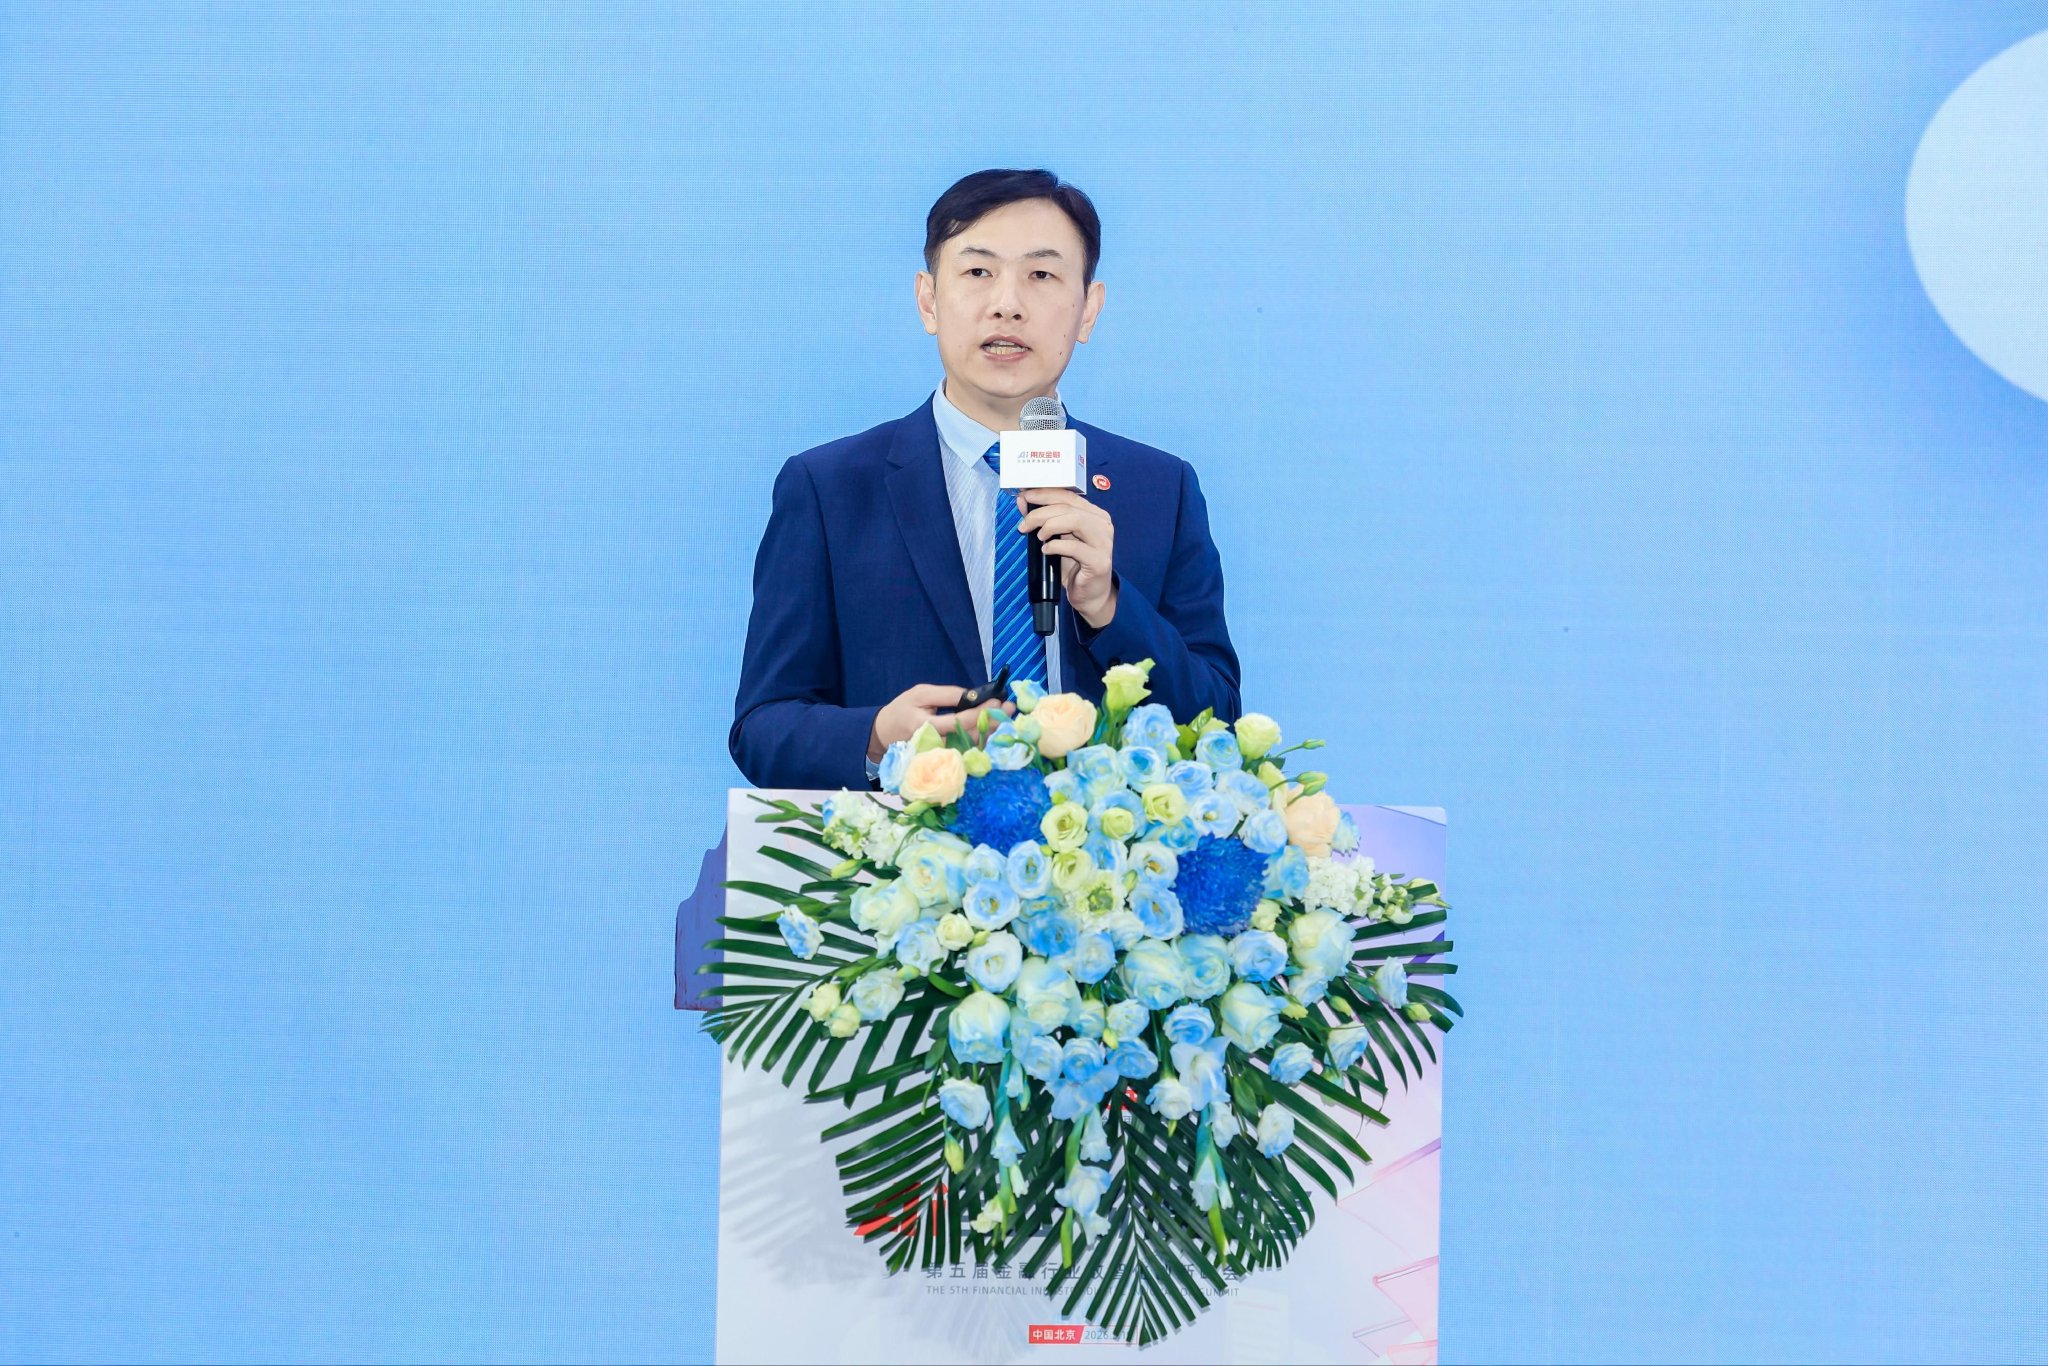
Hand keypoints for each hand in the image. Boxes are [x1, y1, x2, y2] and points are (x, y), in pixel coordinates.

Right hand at [868, 683, 1015, 760]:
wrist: (885, 733)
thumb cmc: (903, 709)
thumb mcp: (920, 693)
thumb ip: (947, 694)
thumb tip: (973, 696)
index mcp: (926, 725)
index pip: (960, 721)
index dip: (981, 711)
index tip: (998, 702)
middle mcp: (935, 744)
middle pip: (970, 736)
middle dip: (992, 721)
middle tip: (1010, 709)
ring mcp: (940, 755)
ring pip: (972, 746)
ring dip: (991, 732)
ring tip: (1006, 717)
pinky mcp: (944, 759)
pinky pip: (967, 751)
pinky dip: (983, 740)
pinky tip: (994, 729)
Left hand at [1017, 488, 1117, 627]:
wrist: (1090, 595)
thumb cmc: (1075, 566)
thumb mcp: (1056, 538)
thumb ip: (1041, 518)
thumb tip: (1022, 500)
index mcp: (1095, 515)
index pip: (1069, 496)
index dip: (1045, 494)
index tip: (1026, 496)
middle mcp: (1103, 525)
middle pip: (1069, 507)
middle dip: (1041, 513)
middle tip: (1025, 525)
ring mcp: (1103, 543)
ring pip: (1075, 521)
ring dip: (1050, 526)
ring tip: (1039, 537)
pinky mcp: (1099, 561)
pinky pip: (1075, 547)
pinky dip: (1055, 546)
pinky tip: (1046, 550)